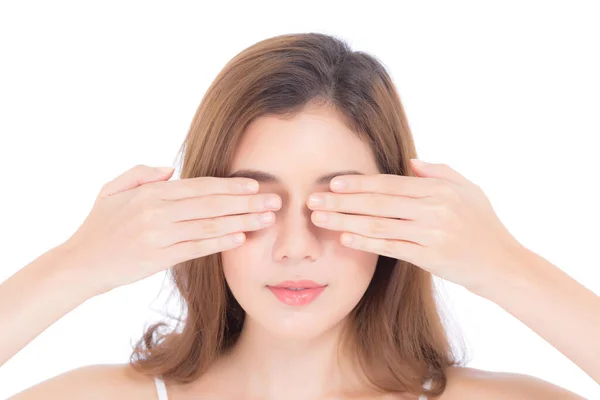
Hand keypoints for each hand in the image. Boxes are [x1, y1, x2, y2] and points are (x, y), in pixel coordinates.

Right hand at [60, 164, 280, 294]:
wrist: (80, 263)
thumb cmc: (99, 226)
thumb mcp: (113, 190)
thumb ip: (142, 174)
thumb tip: (172, 170)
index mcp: (151, 192)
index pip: (200, 186)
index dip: (230, 185)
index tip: (255, 184)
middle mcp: (158, 211)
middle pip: (212, 203)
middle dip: (247, 201)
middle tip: (275, 200)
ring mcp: (159, 234)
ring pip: (209, 224)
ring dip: (242, 221)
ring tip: (268, 219)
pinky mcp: (159, 258)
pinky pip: (196, 248)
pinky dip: (220, 242)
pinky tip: (241, 238)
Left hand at [306, 158, 526, 291]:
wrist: (503, 265)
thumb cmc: (484, 225)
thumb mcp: (468, 190)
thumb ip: (439, 172)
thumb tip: (410, 162)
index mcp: (439, 189)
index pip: (390, 183)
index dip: (359, 182)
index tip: (332, 181)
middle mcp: (434, 208)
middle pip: (378, 202)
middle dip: (341, 200)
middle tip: (312, 199)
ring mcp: (431, 233)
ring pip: (379, 224)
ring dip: (345, 221)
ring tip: (320, 218)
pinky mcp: (430, 257)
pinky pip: (391, 247)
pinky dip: (366, 242)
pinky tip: (345, 239)